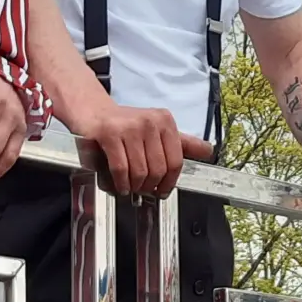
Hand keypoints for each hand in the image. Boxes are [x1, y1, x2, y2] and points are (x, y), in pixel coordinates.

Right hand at [74, 102, 215, 196]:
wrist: (93, 111)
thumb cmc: (125, 124)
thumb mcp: (156, 129)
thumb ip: (182, 142)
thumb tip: (208, 151)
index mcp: (165, 120)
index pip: (176, 161)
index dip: (170, 182)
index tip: (163, 190)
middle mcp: (150, 121)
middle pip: (158, 169)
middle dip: (150, 186)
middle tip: (142, 189)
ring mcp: (129, 127)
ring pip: (140, 171)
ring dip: (134, 186)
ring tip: (129, 186)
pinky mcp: (109, 133)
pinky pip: (121, 169)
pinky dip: (120, 183)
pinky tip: (119, 184)